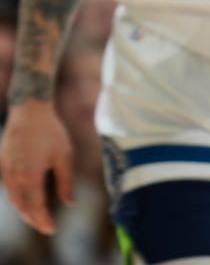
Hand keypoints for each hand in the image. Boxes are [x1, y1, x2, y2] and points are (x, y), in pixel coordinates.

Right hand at [0, 100, 74, 234]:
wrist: (29, 111)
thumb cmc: (51, 132)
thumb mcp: (65, 156)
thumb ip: (66, 181)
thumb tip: (70, 203)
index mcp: (31, 175)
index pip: (36, 206)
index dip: (43, 220)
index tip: (52, 230)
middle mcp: (15, 176)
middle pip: (22, 206)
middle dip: (33, 220)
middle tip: (46, 227)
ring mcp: (6, 170)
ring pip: (13, 199)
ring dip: (24, 211)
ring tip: (37, 218)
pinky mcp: (3, 164)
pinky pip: (8, 188)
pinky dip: (17, 198)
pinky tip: (26, 200)